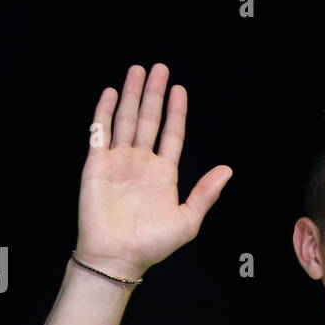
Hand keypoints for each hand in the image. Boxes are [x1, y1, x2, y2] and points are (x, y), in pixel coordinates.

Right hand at [76, 62, 232, 278]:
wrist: (116, 256)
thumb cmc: (152, 244)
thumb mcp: (188, 220)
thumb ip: (205, 193)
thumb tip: (228, 170)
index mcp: (164, 173)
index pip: (172, 134)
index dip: (176, 111)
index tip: (180, 89)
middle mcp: (141, 162)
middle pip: (150, 119)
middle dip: (154, 94)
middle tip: (159, 68)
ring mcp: (118, 161)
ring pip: (126, 120)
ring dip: (132, 95)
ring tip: (138, 70)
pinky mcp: (96, 164)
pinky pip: (100, 132)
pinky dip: (104, 111)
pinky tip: (112, 92)